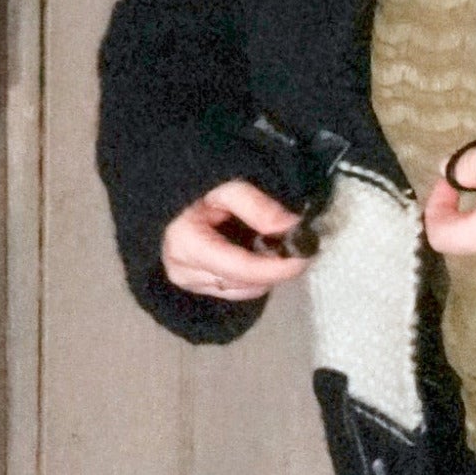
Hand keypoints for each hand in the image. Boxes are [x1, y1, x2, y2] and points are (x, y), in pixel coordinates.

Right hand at [163, 180, 309, 300]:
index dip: (276, 268)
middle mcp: (183, 271)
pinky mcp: (195, 285)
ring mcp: (188, 282)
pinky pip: (234, 289)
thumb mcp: (228, 185)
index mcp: (187, 244)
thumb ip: (257, 206)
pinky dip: (253, 276)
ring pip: (242, 290)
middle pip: (244, 283)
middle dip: (274, 268)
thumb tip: (292, 227)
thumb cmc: (198, 184)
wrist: (170, 190)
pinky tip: (259, 254)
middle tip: (298, 245)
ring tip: (277, 247)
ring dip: (265, 274)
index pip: (240, 269)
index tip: (306, 257)